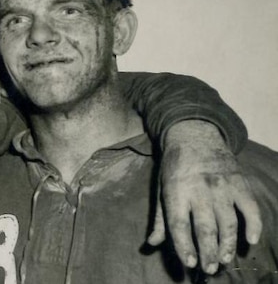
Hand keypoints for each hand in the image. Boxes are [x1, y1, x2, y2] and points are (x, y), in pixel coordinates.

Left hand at [148, 120, 261, 273]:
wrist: (194, 135)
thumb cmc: (174, 167)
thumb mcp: (161, 188)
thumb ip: (159, 218)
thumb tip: (151, 243)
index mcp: (176, 191)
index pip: (179, 224)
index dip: (184, 246)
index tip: (190, 263)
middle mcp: (199, 189)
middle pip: (205, 227)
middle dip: (208, 252)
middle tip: (209, 269)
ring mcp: (221, 186)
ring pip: (228, 222)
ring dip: (228, 244)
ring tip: (224, 260)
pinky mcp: (239, 183)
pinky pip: (250, 208)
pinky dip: (254, 225)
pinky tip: (251, 240)